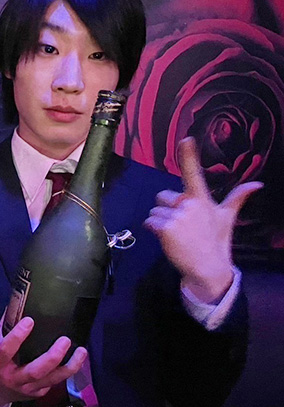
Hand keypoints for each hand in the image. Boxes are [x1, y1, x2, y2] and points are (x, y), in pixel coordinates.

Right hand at [0, 314, 87, 406]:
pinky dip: (68, 370)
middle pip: (35, 370)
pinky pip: (55, 382)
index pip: (7, 350)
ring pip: (52, 380)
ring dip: (69, 366)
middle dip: (52, 356)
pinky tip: (77, 360)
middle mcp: (14, 377)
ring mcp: (28, 388)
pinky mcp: (39, 393)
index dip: (17, 336)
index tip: (30, 320)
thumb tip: (18, 301)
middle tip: (65, 340)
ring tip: (81, 351)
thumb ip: (6, 326)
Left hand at [144, 137, 262, 303]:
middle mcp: (189, 205)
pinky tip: (167, 239)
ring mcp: (176, 216)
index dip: (189, 155)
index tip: (186, 139)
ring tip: (176, 234)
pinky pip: (149, 222)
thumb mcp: (226, 218)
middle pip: (162, 196)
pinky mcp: (165, 228)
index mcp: (202, 199)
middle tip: (181, 224)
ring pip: (154, 211)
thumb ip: (237, 198)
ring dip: (160, 221)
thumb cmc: (216, 241)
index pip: (193, 173)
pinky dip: (153, 230)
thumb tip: (257, 184)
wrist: (208, 268)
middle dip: (166, 208)